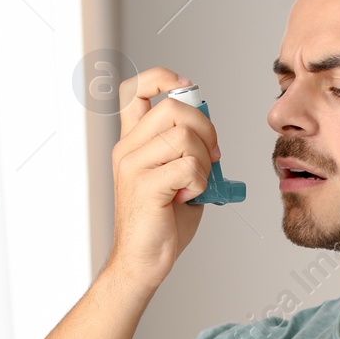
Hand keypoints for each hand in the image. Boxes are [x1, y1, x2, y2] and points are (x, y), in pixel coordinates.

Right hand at [104, 66, 222, 291]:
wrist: (144, 261)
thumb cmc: (161, 222)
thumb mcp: (177, 176)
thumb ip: (187, 150)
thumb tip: (208, 132)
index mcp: (132, 143)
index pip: (135, 90)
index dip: (161, 77)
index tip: (185, 85)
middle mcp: (128, 149)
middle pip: (173, 108)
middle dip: (205, 126)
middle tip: (211, 154)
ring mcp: (133, 166)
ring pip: (184, 137)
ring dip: (204, 160)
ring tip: (196, 182)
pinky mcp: (145, 186)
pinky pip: (188, 166)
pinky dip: (200, 182)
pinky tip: (189, 196)